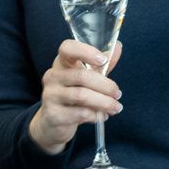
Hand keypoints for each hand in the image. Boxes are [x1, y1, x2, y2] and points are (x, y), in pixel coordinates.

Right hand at [27, 40, 123, 154]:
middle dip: (105, 86)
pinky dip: (95, 115)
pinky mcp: (53, 114)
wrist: (54, 122)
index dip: (86, 52)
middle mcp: (53, 76)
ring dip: (104, 102)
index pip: (67, 48)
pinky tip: (102, 116)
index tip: (103, 60)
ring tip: (116, 107)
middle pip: (81, 76)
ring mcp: (50, 95)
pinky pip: (79, 113)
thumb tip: (118, 47)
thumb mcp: (88, 78)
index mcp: (61, 63)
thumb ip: (102, 65)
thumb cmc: (73, 95)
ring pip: (82, 96)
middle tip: (118, 94)